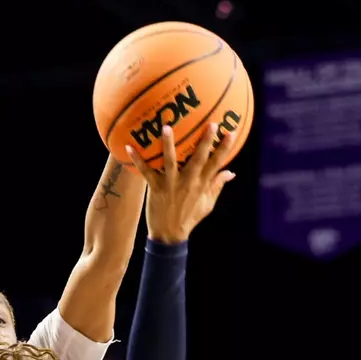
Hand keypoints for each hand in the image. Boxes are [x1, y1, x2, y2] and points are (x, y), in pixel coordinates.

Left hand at [127, 123, 236, 243]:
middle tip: (211, 124)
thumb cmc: (189, 217)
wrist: (170, 235)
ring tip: (166, 128)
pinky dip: (137, 160)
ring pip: (170, 162)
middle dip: (205, 142)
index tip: (231, 132)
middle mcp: (188, 183)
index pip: (216, 164)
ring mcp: (171, 185)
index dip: (224, 149)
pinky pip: (146, 172)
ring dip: (168, 145)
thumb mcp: (207, 204)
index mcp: (201, 185)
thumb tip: (231, 172)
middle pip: (198, 160)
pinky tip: (128, 147)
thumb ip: (218, 186)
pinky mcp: (155, 189)